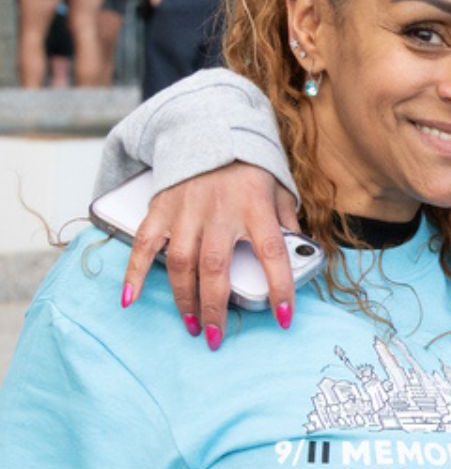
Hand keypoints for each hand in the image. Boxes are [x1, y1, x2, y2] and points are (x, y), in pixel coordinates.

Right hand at [121, 163, 301, 347]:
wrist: (209, 131)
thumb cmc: (250, 168)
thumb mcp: (280, 189)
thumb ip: (289, 221)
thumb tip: (302, 253)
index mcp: (255, 207)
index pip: (272, 253)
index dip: (279, 287)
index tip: (284, 317)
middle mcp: (219, 211)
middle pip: (216, 268)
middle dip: (216, 308)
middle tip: (216, 337)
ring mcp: (186, 211)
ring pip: (182, 263)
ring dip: (184, 299)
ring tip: (191, 325)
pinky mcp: (160, 209)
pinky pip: (145, 245)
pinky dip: (135, 272)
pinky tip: (130, 298)